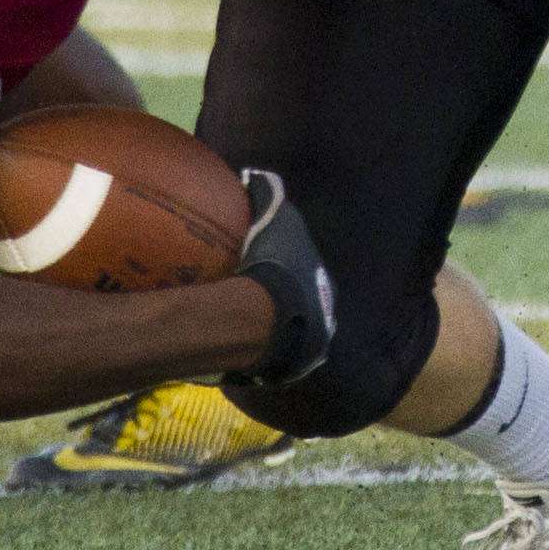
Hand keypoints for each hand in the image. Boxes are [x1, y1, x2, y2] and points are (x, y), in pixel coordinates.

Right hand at [224, 168, 333, 389]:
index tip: (271, 261)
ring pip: (283, 335)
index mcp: (325, 290)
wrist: (262, 322)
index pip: (312, 274)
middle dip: (283, 300)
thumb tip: (257, 176)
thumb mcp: (274, 219)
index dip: (294, 267)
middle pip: (301, 307)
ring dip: (265, 328)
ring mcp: (302, 355)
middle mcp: (323, 324)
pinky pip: (260, 355)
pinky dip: (245, 345)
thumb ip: (268, 195)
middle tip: (252, 289)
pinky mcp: (278, 374)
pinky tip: (223, 338)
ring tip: (235, 317)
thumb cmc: (275, 268)